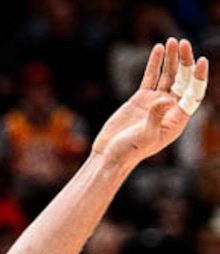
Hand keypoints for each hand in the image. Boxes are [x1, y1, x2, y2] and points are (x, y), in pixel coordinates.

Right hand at [92, 38, 207, 168]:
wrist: (109, 155)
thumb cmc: (128, 152)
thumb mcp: (144, 136)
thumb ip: (156, 117)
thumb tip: (166, 99)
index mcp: (176, 121)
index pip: (193, 95)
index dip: (198, 78)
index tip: (201, 61)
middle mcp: (169, 110)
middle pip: (182, 81)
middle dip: (184, 62)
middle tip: (182, 44)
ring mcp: (155, 103)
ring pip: (168, 76)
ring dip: (171, 59)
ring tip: (171, 42)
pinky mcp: (141, 99)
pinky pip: (151, 78)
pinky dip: (155, 63)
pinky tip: (158, 49)